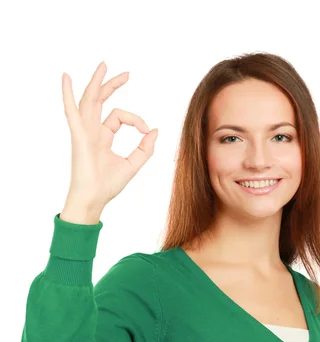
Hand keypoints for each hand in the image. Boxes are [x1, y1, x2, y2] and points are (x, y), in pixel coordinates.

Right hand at [61, 61, 157, 212]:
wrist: (94, 199)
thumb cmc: (108, 185)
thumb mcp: (133, 164)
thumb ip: (145, 148)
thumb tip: (155, 130)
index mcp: (103, 136)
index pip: (120, 116)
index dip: (137, 121)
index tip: (147, 132)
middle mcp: (92, 130)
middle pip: (101, 100)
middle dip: (112, 85)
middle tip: (127, 74)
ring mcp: (83, 131)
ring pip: (88, 100)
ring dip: (96, 83)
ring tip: (103, 66)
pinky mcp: (78, 136)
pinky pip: (71, 111)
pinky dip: (67, 94)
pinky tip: (66, 78)